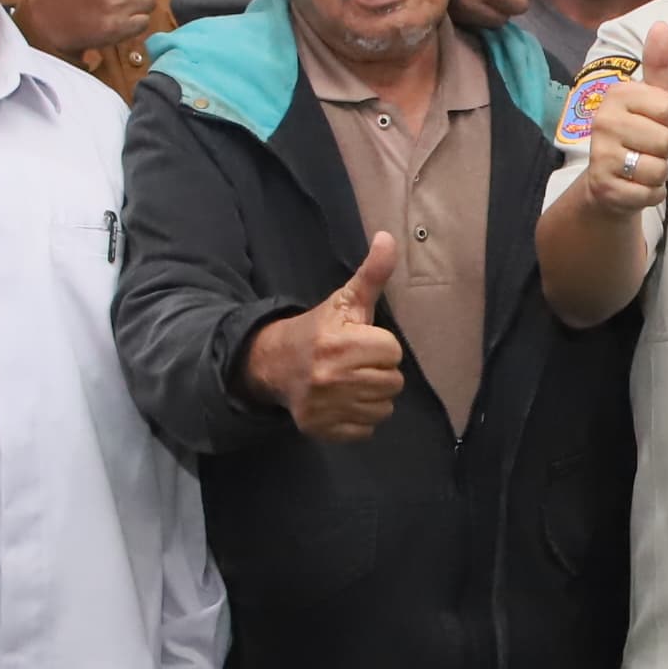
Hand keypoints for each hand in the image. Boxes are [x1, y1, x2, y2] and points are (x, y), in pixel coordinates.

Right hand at [241, 231, 408, 441]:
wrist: (274, 363)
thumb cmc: (318, 329)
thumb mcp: (345, 300)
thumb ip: (372, 273)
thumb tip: (388, 238)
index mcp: (339, 344)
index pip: (392, 352)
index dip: (381, 345)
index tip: (361, 342)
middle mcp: (332, 378)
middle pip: (392, 382)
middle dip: (379, 370)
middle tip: (356, 363)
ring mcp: (326, 407)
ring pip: (384, 408)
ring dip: (373, 396)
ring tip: (351, 382)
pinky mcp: (322, 429)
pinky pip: (367, 430)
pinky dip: (359, 418)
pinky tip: (343, 402)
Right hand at [577, 22, 667, 217]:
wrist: (607, 181)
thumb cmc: (637, 133)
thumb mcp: (652, 98)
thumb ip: (658, 64)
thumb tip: (662, 25)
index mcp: (616, 95)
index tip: (656, 123)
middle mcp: (603, 121)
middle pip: (665, 141)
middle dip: (664, 150)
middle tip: (646, 148)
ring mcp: (601, 156)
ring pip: (659, 169)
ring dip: (658, 173)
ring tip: (639, 167)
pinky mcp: (604, 188)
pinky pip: (650, 193)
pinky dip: (650, 193)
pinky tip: (634, 186)